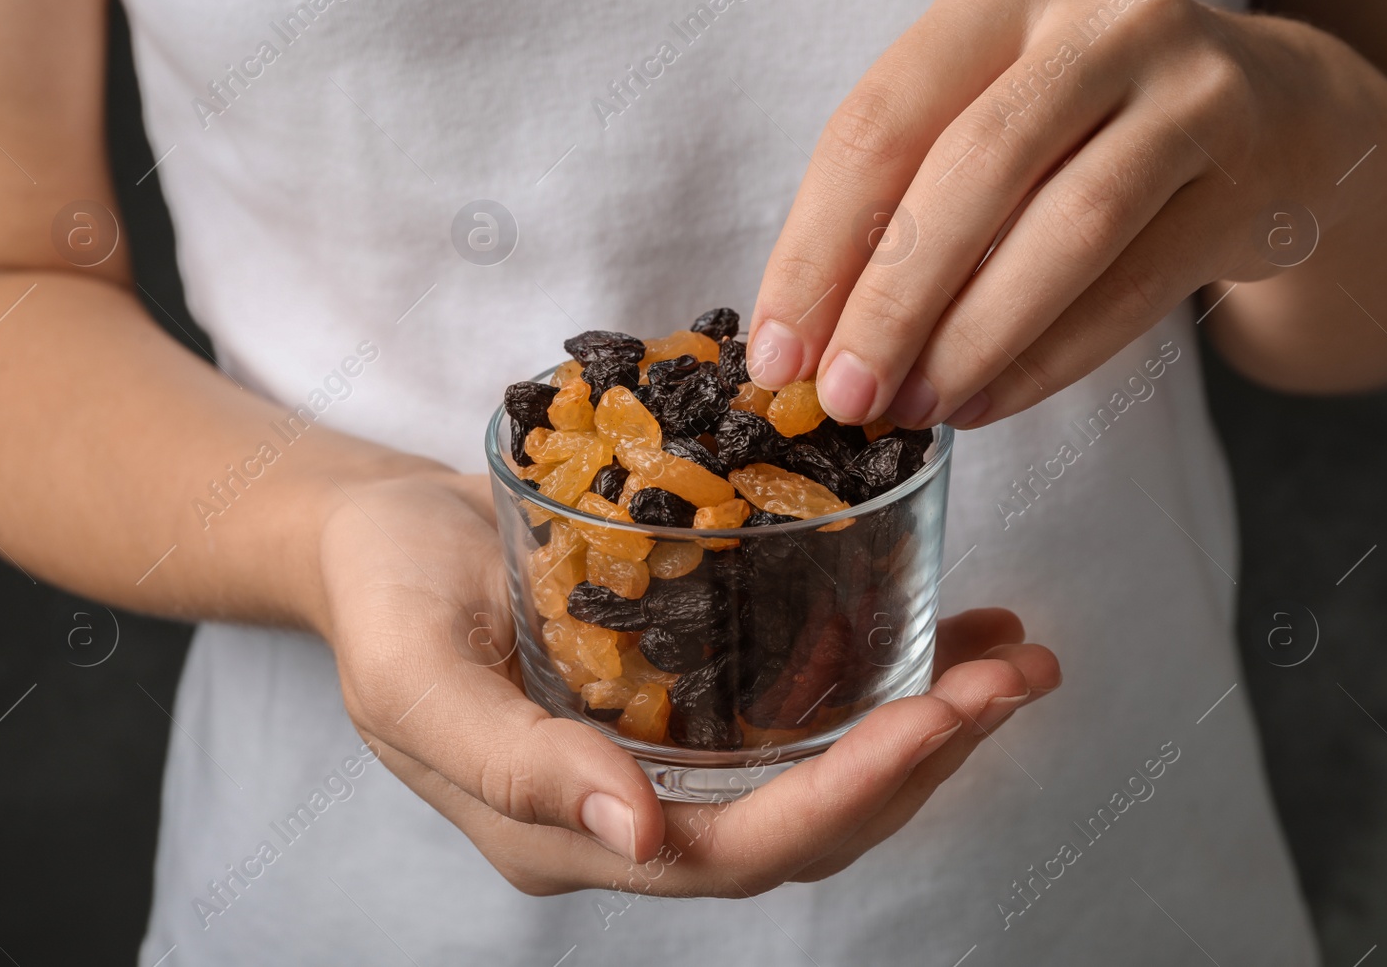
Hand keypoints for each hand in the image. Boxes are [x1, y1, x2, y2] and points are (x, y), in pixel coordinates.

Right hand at [319, 471, 1058, 894]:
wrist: (371, 536)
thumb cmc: (380, 599)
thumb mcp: (417, 680)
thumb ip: (518, 768)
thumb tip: (644, 839)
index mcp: (578, 834)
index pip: (743, 850)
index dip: (850, 795)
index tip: (938, 717)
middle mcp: (643, 813)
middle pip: (812, 820)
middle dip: (924, 760)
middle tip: (1015, 678)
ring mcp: (671, 757)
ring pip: (826, 769)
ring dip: (928, 724)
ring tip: (1013, 658)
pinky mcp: (688, 693)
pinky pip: (801, 704)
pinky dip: (883, 672)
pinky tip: (945, 626)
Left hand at [746, 0, 1386, 425]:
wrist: (1281, 116)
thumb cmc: (1088, 128)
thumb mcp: (992, 118)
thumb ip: (905, 201)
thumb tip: (811, 342)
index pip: (878, 124)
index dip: (815, 250)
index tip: (776, 356)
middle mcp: (1102, 17)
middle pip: (969, 171)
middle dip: (890, 304)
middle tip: (843, 399)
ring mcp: (1193, 82)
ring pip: (1062, 229)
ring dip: (971, 340)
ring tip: (914, 412)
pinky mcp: (1250, 167)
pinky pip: (1134, 287)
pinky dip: (1048, 360)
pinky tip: (988, 403)